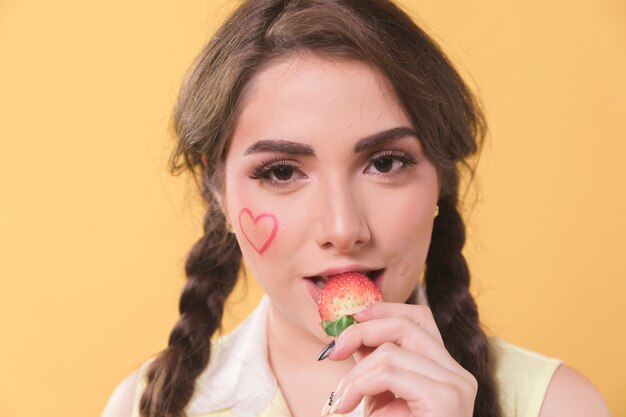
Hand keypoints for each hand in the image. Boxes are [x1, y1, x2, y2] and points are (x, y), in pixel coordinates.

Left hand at [321, 303, 476, 416]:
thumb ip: (373, 363)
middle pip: (409, 323)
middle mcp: (458, 374)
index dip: (382, 311)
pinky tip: (344, 406)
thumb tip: (349, 331)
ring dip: (354, 374)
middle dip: (362, 330)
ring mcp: (457, 384)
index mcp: (445, 370)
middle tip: (332, 352)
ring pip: (391, 349)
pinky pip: (389, 371)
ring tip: (339, 401)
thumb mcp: (380, 396)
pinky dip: (358, 385)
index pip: (419, 318)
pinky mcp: (446, 397)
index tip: (348, 320)